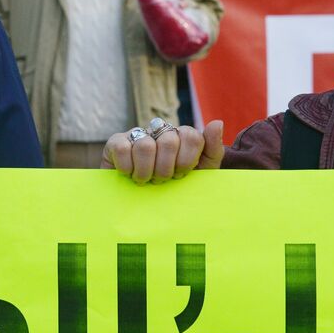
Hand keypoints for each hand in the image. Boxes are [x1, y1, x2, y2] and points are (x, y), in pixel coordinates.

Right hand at [102, 120, 224, 183]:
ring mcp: (138, 135)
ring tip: (145, 181)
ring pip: (146, 146)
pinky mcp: (116, 142)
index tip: (180, 175)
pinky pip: (122, 148)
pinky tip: (129, 174)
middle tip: (161, 181)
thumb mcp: (200, 175)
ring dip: (146, 172)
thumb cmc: (176, 190)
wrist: (143, 210)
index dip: (186, 161)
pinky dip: (127, 168)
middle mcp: (160, 132)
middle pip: (169, 141)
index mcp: (182, 137)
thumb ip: (213, 150)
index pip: (191, 136)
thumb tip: (217, 122)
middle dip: (166, 170)